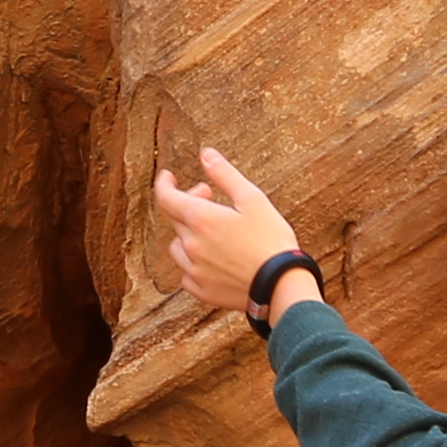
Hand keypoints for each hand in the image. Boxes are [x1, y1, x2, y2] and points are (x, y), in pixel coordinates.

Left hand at [155, 145, 307, 319]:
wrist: (281, 286)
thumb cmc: (271, 240)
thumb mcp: (252, 199)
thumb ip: (225, 174)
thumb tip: (206, 154)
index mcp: (200, 219)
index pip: (166, 197)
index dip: (164, 184)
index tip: (168, 176)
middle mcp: (191, 245)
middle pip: (177, 219)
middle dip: (190, 204)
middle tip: (211, 198)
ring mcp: (195, 271)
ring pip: (178, 247)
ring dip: (188, 235)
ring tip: (210, 231)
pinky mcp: (203, 292)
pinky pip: (187, 274)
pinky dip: (193, 263)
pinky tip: (211, 259)